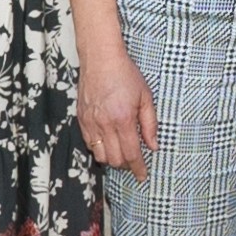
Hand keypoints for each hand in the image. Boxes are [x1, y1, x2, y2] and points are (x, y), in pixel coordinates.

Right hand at [75, 32, 157, 173]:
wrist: (101, 59)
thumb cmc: (125, 75)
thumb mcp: (146, 97)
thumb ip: (150, 124)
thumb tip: (153, 146)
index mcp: (123, 120)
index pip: (131, 154)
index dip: (138, 168)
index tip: (142, 176)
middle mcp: (105, 124)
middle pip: (114, 159)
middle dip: (126, 165)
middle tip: (134, 163)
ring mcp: (91, 123)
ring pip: (100, 155)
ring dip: (111, 159)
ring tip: (121, 154)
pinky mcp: (81, 119)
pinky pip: (89, 143)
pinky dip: (99, 149)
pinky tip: (108, 143)